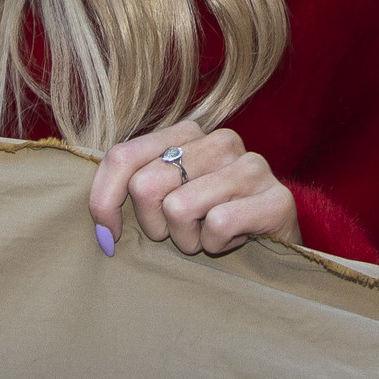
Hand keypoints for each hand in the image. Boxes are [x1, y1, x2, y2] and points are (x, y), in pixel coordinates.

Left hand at [89, 118, 299, 257]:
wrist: (275, 244)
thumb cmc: (210, 222)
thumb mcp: (167, 199)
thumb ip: (133, 192)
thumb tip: (101, 230)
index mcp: (187, 133)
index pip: (122, 156)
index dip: (104, 200)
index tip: (108, 236)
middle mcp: (220, 140)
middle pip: (145, 186)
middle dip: (155, 226)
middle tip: (181, 232)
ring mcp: (252, 166)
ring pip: (179, 208)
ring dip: (189, 239)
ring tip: (210, 234)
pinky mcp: (277, 198)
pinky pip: (218, 225)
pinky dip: (217, 245)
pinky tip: (235, 240)